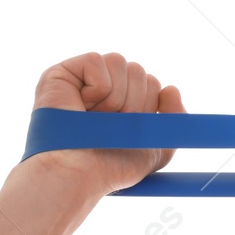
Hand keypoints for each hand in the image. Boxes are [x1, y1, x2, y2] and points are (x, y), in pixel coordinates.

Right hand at [30, 51, 183, 194]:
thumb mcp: (156, 150)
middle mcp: (101, 86)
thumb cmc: (111, 167)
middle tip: (110, 126)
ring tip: (95, 118)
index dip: (146, 106)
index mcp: (122, 99)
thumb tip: (171, 88)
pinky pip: (96, 60)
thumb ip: (173, 121)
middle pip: (137, 70)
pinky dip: (97, 88)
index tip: (128, 129)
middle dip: (132, 103)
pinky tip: (81, 106)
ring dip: (115, 97)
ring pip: (119, 62)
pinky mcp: (61, 73)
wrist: (81, 174)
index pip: (151, 82)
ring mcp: (80, 78)